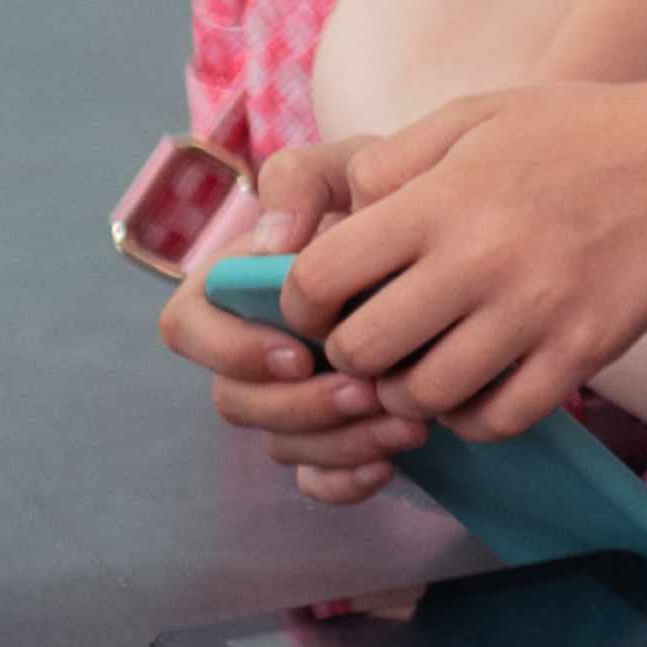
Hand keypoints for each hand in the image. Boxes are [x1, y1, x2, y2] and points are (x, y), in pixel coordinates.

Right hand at [162, 152, 422, 501]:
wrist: (459, 241)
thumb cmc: (390, 198)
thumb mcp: (351, 166)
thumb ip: (303, 182)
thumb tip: (273, 245)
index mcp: (237, 288)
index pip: (187, 328)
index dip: (229, 350)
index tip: (296, 352)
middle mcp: (253, 349)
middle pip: (236, 402)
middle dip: (300, 406)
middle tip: (370, 393)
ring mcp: (291, 398)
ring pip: (281, 444)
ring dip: (338, 442)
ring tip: (409, 425)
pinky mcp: (332, 436)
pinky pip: (315, 480)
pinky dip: (345, 480)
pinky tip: (392, 464)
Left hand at [277, 83, 646, 446]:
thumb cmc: (582, 132)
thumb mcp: (476, 115)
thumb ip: (395, 160)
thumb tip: (341, 214)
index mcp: (440, 199)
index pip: (319, 277)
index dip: (303, 301)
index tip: (326, 302)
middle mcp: (480, 260)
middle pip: (362, 351)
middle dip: (352, 355)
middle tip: (376, 341)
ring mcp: (535, 313)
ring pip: (426, 396)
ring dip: (411, 392)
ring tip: (428, 365)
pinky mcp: (584, 352)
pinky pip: (500, 419)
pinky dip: (476, 417)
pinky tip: (483, 387)